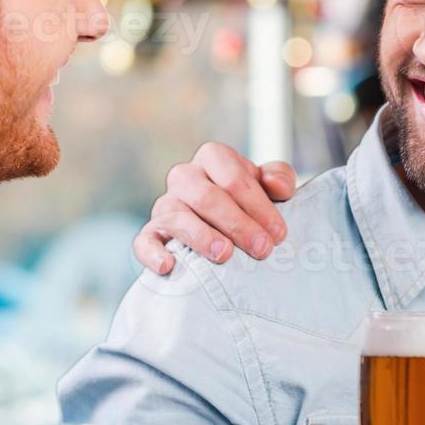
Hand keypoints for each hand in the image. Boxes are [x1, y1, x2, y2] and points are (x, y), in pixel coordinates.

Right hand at [134, 141, 296, 273]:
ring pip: (177, 216)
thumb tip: (277, 187)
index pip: (233, 176)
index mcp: (213, 158)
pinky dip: (154, 253)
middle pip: (207, 196)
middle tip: (262, 249)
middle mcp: (185, 177)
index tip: (278, 234)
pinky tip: (169, 265)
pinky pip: (145, 241)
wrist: (224, 226)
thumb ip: (279, 179)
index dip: (258, 205)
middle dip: (237, 224)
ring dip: (201, 236)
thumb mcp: (268, 187)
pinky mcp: (151, 233)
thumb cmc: (248, 203)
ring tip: (225, 255)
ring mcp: (165, 205)